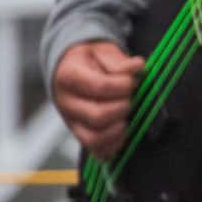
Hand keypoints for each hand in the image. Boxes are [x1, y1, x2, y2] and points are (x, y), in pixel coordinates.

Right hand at [53, 40, 143, 158]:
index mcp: (68, 76)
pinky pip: (96, 151)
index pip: (99, 86)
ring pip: (94, 139)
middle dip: (122, 107)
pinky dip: (113, 146)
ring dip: (118, 129)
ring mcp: (71, 122)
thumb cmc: (89, 59)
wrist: (71, 68)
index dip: (123, 85)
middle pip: (97, 116)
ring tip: (126, 115)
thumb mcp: (101, 50)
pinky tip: (123, 131)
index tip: (132, 81)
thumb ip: (118, 60)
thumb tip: (136, 67)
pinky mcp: (79, 134)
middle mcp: (65, 102)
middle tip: (130, 98)